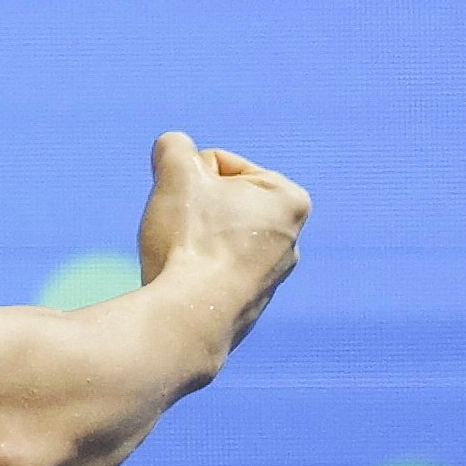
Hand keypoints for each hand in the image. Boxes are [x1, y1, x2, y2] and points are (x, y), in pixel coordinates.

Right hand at [136, 130, 309, 359]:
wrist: (190, 318)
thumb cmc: (193, 240)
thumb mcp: (177, 175)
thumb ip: (175, 148)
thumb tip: (173, 147)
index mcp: (289, 199)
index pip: (218, 164)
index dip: (188, 179)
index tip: (185, 207)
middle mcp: (292, 238)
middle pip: (220, 200)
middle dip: (193, 209)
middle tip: (180, 231)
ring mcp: (273, 276)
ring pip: (215, 236)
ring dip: (191, 238)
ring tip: (180, 258)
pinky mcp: (249, 304)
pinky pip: (212, 270)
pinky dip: (194, 268)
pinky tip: (183, 282)